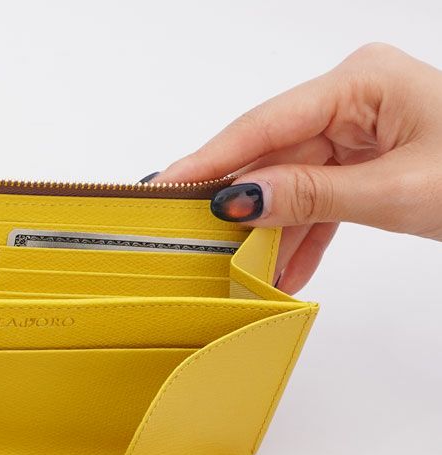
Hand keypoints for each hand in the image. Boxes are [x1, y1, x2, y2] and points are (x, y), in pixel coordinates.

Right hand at [154, 43, 441, 293]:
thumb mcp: (394, 192)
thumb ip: (309, 195)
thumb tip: (239, 198)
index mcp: (361, 82)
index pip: (263, 125)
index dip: (209, 161)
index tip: (162, 188)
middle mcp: (354, 97)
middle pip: (271, 154)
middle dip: (239, 204)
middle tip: (191, 237)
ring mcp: (359, 128)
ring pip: (292, 182)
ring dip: (272, 231)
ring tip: (242, 271)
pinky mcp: (366, 158)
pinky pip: (319, 197)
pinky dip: (304, 235)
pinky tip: (284, 271)